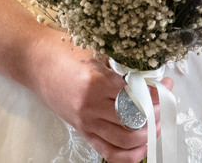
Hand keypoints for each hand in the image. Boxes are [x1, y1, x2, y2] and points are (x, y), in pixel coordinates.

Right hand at [26, 34, 170, 162]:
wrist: (34, 61)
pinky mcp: (81, 130)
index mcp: (96, 82)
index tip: (167, 86)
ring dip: (147, 134)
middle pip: (134, 122)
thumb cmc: (64, 50)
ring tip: (156, 122)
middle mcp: (91, 107)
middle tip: (165, 105)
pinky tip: (141, 146)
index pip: (137, 97)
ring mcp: (85, 122)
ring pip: (124, 140)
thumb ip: (122, 67)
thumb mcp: (96, 52)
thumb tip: (152, 78)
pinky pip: (108, 152)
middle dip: (156, 116)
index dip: (157, 94)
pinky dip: (128, 155)